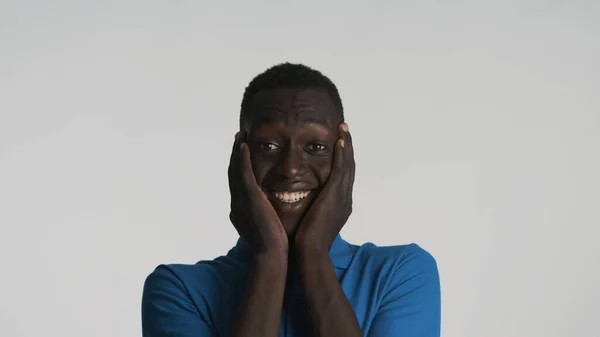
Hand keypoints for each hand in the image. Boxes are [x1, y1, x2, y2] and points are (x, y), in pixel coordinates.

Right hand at [228, 131, 288, 254]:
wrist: (273, 258)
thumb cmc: (276, 249)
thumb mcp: (269, 230)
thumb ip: (268, 219)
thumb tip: (275, 214)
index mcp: (241, 212)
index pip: (239, 185)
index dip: (239, 169)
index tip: (243, 155)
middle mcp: (237, 205)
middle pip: (233, 175)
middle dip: (235, 157)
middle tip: (238, 139)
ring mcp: (240, 202)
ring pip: (235, 171)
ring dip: (237, 152)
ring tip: (240, 136)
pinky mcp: (248, 199)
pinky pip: (243, 174)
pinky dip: (241, 158)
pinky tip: (244, 145)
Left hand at [294, 123, 354, 253]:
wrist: (310, 254)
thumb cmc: (305, 243)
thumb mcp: (309, 222)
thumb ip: (308, 210)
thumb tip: (296, 203)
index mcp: (338, 205)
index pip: (341, 177)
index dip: (341, 160)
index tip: (337, 145)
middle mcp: (345, 199)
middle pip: (349, 167)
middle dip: (347, 148)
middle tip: (344, 130)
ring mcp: (343, 196)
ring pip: (348, 165)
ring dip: (346, 145)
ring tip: (343, 128)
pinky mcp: (336, 195)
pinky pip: (342, 169)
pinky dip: (342, 154)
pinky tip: (339, 140)